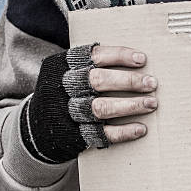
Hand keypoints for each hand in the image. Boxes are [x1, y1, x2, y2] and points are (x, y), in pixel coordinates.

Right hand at [21, 44, 157, 163]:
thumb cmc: (67, 92)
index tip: (142, 59)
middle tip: (152, 83)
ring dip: (130, 105)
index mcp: (64, 66)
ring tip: (152, 103)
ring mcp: (67, 112)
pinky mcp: (74, 134)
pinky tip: (141, 129)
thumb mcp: (71, 72)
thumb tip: (139, 62)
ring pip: (101, 108)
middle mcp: (64, 87)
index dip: (120, 56)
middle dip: (129, 81)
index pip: (94, 55)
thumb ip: (96, 66)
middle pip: (98, 81)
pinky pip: (101, 133)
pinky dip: (123, 132)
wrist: (38, 127)